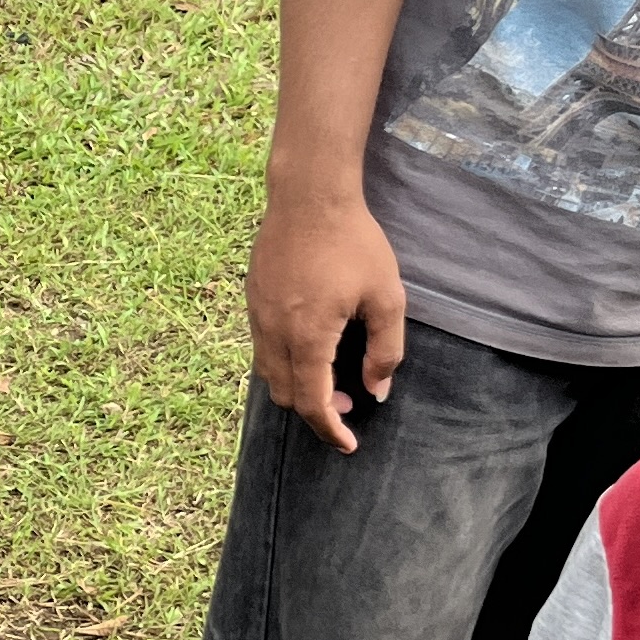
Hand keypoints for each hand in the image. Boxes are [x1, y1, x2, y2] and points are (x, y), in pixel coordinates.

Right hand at [246, 183, 406, 449]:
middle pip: (285, 394)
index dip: (330, 430)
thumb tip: (376, 390)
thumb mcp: (386, 297)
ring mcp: (258, 315)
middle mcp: (274, 332)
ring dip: (296, 388)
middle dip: (315, 411)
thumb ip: (385, 350)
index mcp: (308, 336)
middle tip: (347, 405)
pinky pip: (262, 348)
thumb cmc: (354, 243)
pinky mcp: (253, 299)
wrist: (309, 195)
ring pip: (268, 373)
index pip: (312, 402)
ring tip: (328, 378)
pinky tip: (308, 347)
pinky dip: (283, 364)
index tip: (348, 444)